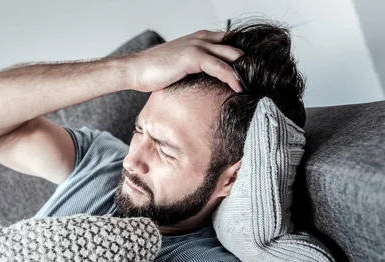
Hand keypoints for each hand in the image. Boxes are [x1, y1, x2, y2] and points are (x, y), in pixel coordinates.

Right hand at [123, 29, 243, 92]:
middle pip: (236, 47)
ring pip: (232, 56)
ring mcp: (199, 46)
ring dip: (245, 71)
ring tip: (255, 86)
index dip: (242, 58)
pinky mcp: (194, 57)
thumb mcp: (180, 66)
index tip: (252, 74)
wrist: (135, 70)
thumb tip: (208, 82)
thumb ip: (197, 67)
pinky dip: (232, 77)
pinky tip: (239, 88)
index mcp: (200, 39)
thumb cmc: (153, 71)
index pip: (230, 44)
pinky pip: (221, 67)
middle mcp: (202, 38)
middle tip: (260, 80)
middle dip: (249, 63)